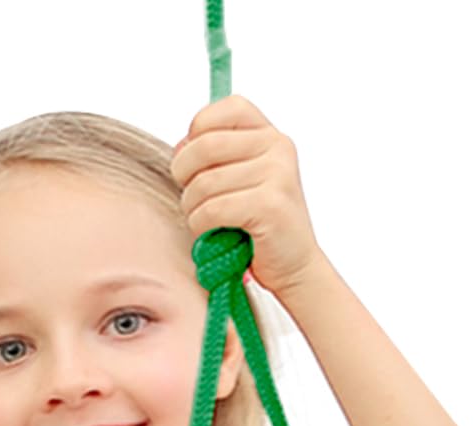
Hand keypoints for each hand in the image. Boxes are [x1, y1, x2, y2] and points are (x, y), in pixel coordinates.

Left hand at [170, 94, 322, 302]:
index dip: (197, 133)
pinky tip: (212, 234)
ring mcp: (277, 174)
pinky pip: (212, 210)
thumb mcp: (240, 180)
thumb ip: (215, 156)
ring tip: (203, 221)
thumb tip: (181, 145)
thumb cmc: (259, 226)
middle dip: (184, 175)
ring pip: (204, 183)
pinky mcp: (270, 206)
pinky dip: (201, 226)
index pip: (225, 109)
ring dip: (192, 208)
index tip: (196, 164)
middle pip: (204, 145)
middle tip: (191, 198)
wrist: (294, 266)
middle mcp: (277, 147)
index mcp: (270, 134)